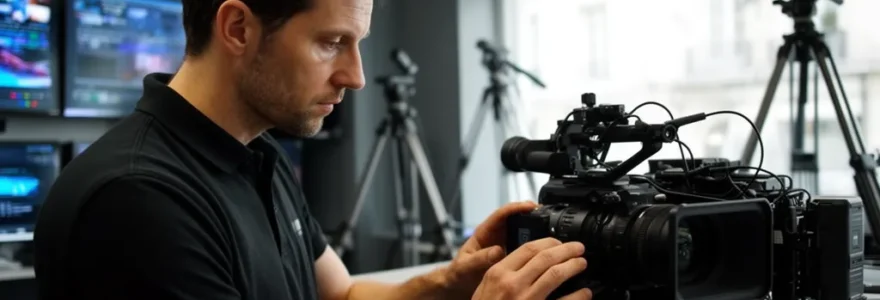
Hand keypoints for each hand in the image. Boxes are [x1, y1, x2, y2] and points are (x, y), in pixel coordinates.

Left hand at [440, 201, 538, 298]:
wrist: (459, 286)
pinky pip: (524, 247)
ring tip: (550, 230)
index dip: (516, 207)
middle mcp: (496, 236)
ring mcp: (504, 244)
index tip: (530, 206)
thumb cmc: (458, 274)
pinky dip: (534, 246)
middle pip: (516, 219)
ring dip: (535, 229)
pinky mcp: (510, 255)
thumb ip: (479, 259)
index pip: (501, 214)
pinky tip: (545, 248)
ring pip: (523, 232)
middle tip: (546, 215)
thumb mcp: (465, 266)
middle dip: (531, 214)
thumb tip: (496, 250)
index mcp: (484, 233)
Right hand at [471, 238, 590, 299]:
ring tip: (582, 263)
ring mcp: (526, 299)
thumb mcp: (486, 288)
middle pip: (545, 258)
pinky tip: (585, 292)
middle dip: (566, 250)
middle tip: (578, 248)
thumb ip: (504, 273)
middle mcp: (512, 284)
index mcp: (498, 273)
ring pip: (556, 274)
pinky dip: (578, 295)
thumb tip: (529, 260)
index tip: (559, 242)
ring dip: (573, 266)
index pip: (528, 248)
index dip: (549, 242)